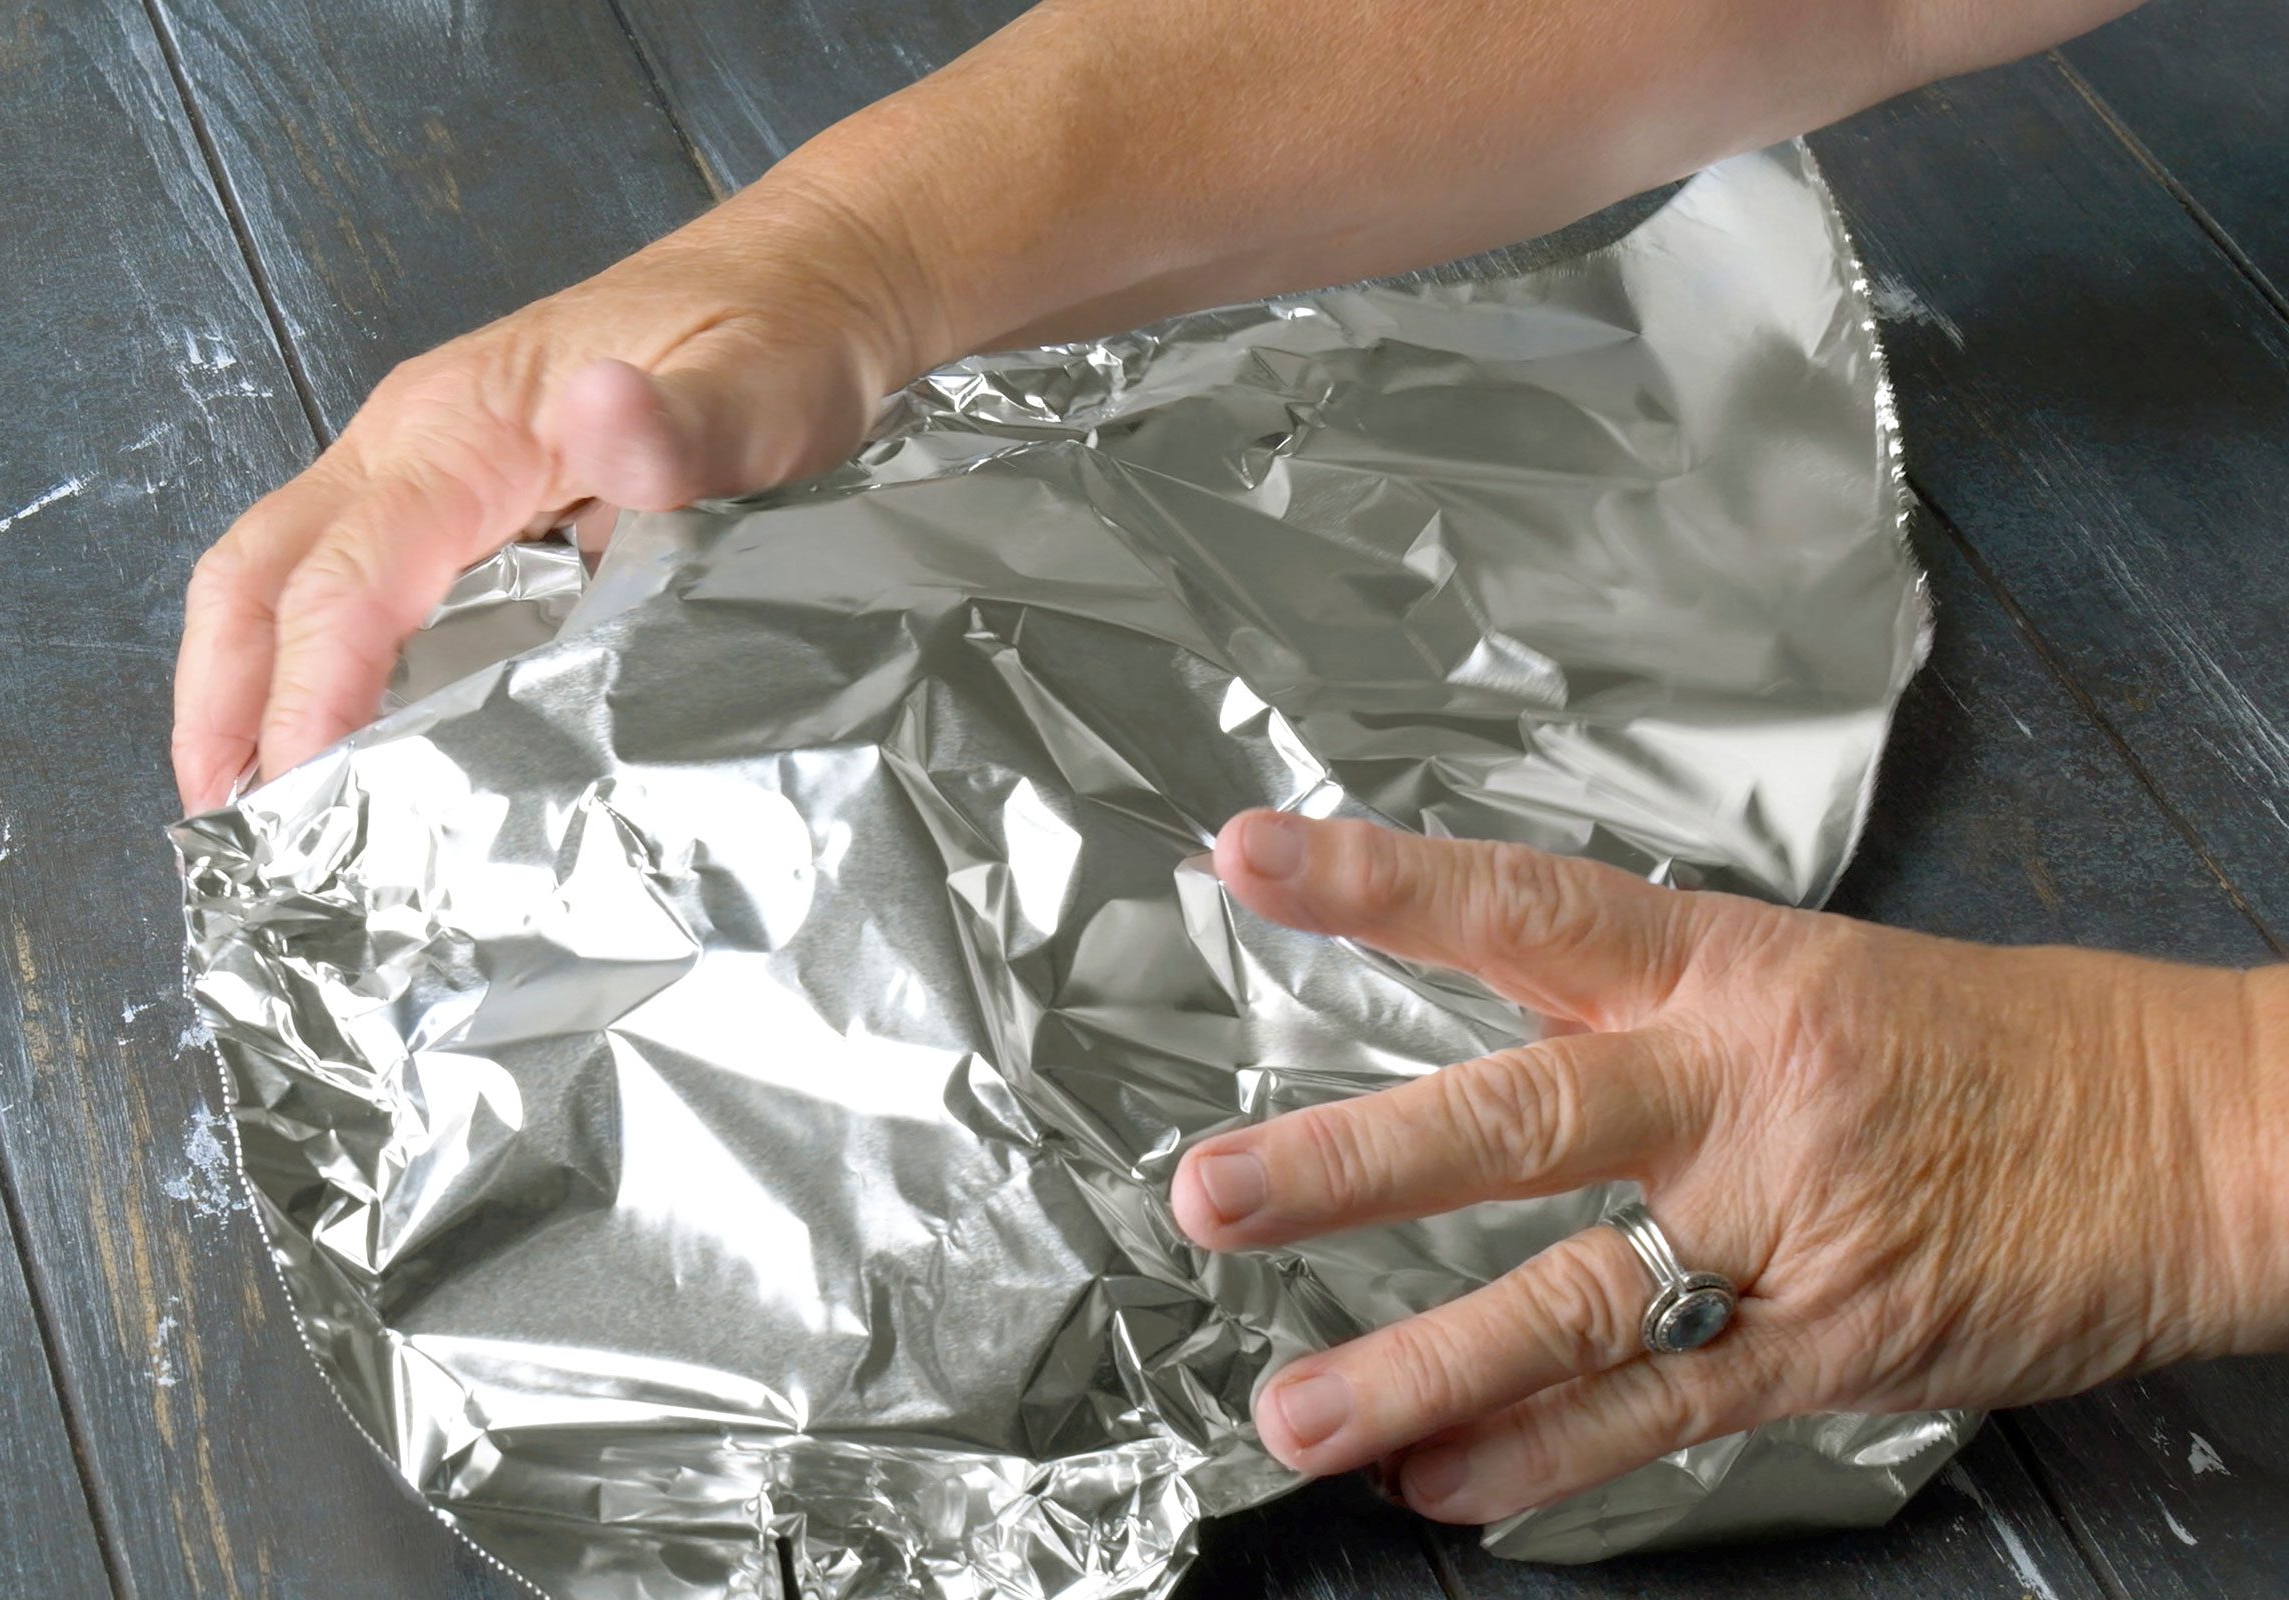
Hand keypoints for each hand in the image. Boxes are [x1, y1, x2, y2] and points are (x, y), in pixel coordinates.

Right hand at [170, 176, 942, 812]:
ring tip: (249, 810)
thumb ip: (687, 425)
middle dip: (222, 700)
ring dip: (242, 685)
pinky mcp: (451, 489)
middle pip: (260, 572)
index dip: (313, 692)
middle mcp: (414, 442)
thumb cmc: (774, 342)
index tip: (300, 797)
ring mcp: (422, 464)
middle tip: (224, 830)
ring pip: (279, 572)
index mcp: (467, 429)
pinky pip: (339, 572)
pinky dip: (300, 657)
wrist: (801, 281)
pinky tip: (329, 738)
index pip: (350, 578)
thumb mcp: (759, 391)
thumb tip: (605, 416)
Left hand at [1171, 811, 2288, 1522]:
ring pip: (1572, 1294)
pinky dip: (1543, 1452)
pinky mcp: (1830, 1344)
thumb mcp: (1802, 977)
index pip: (1523, 906)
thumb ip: (1636, 1013)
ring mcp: (1778, 1226)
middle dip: (1353, 1162)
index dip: (1383, 882)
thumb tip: (1483, 1041)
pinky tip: (1446, 1480)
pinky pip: (1662, 1405)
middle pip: (1517, 1117)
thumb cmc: (1985, 1045)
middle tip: (1216, 1194)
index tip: (1253, 860)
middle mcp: (1731, 1088)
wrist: (2181, 1130)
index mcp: (1721, 969)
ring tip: (1298, 1410)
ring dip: (1422, 1360)